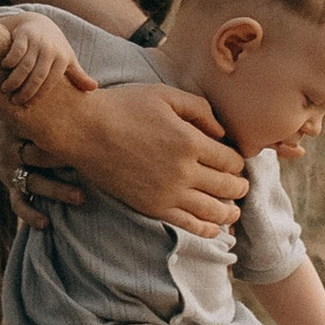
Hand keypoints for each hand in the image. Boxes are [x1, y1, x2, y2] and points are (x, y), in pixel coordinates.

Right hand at [0, 7, 81, 109]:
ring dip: (14, 79)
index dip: (38, 95)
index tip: (27, 105)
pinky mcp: (24, 34)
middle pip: (38, 76)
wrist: (39, 22)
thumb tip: (94, 88)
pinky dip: (10, 61)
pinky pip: (16, 51)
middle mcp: (51, 50)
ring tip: (5, 89)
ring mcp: (37, 41)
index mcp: (63, 59)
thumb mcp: (67, 58)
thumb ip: (78, 75)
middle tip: (15, 101)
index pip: (50, 82)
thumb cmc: (54, 46)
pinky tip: (4, 68)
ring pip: (25, 65)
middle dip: (26, 91)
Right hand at [0, 97, 84, 225]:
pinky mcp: (9, 185)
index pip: (37, 129)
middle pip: (38, 156)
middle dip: (62, 160)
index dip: (57, 132)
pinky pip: (18, 203)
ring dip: (56, 190)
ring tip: (79, 197)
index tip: (83, 133)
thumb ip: (53, 97)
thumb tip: (91, 85)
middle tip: (87, 165)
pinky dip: (31, 215)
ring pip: (33, 182)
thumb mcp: (25, 103)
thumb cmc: (14, 114)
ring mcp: (11, 170)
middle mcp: (14, 149)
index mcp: (19, 127)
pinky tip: (46, 224)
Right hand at [55, 82, 245, 238]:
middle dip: (239, 187)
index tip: (234, 160)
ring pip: (213, 211)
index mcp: (190, 141)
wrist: (83, 130)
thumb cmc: (123, 106)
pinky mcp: (152, 207)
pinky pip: (188, 224)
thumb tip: (222, 131)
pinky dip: (207, 229)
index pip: (231, 160)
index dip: (238, 162)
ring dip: (229, 212)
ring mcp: (167, 192)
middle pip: (228, 187)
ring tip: (233, 211)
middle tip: (241, 185)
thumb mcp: (165, 95)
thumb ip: (200, 109)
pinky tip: (215, 229)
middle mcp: (184, 171)